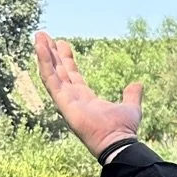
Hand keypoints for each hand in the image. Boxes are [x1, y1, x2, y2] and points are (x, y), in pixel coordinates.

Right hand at [33, 31, 143, 158]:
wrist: (118, 141)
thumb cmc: (123, 129)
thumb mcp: (130, 106)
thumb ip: (132, 95)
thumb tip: (137, 84)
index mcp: (85, 98)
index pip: (72, 75)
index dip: (66, 59)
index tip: (61, 43)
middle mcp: (72, 98)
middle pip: (59, 71)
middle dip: (50, 53)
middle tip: (43, 35)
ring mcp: (65, 100)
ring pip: (51, 73)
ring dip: (43, 55)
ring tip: (38, 36)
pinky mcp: (62, 102)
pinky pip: (50, 80)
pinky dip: (44, 64)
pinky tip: (40, 49)